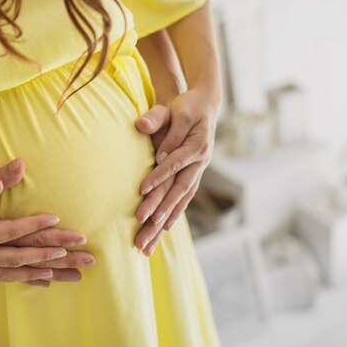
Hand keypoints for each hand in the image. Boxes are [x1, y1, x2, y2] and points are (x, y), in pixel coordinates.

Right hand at [0, 158, 94, 286]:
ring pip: (17, 272)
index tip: (60, 220)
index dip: (36, 224)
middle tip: (83, 255)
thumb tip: (0, 181)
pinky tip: (41, 280)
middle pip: (23, 257)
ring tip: (72, 276)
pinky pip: (4, 278)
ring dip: (47, 273)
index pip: (12, 231)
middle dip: (56, 256)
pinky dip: (24, 279)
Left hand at [133, 87, 218, 255]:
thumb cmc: (187, 106)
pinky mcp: (193, 176)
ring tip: (149, 239)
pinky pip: (184, 200)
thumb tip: (141, 125)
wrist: (205, 106)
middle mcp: (200, 162)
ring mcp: (198, 171)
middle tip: (142, 226)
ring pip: (181, 200)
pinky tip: (163, 231)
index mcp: (196, 145)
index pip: (174, 163)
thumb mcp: (174, 108)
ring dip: (165, 221)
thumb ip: (158, 119)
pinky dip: (174, 215)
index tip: (141, 190)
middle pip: (179, 190)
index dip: (159, 176)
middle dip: (161, 210)